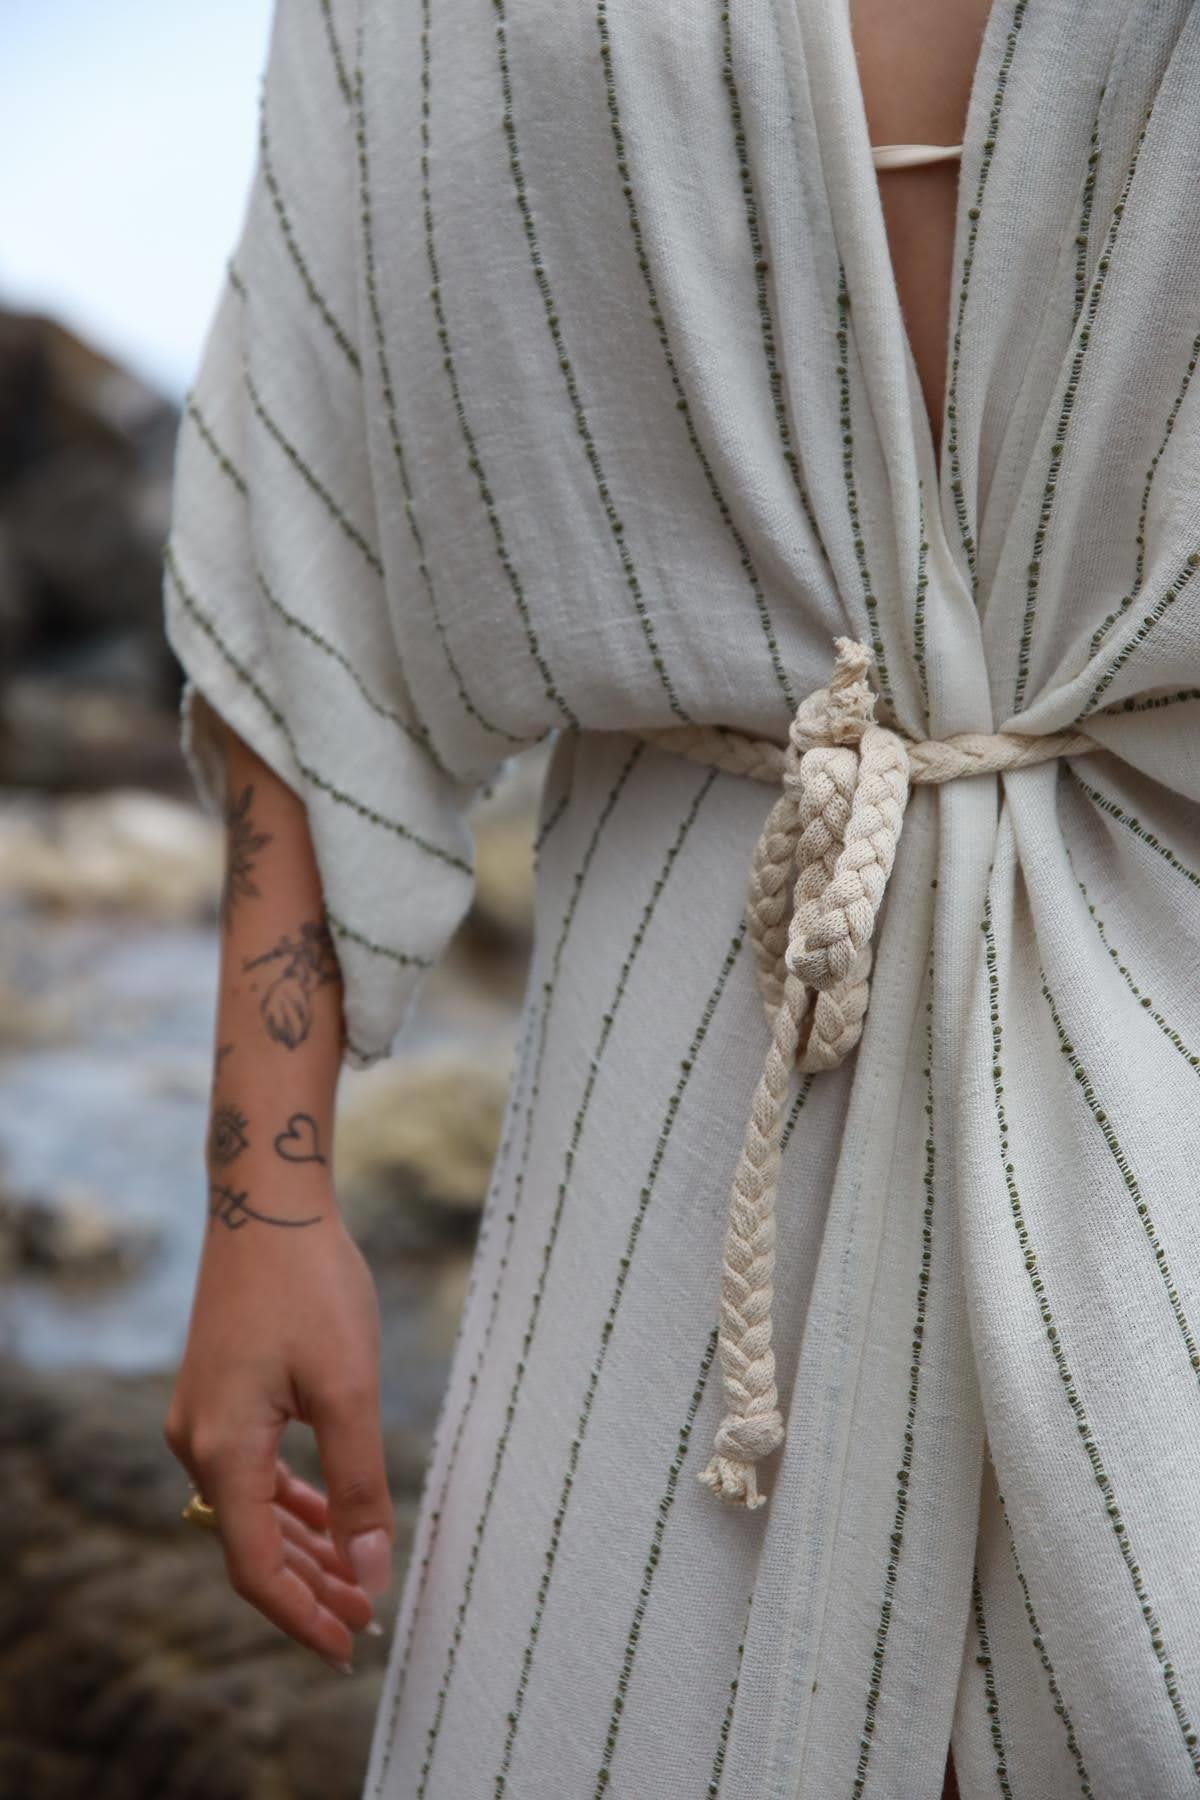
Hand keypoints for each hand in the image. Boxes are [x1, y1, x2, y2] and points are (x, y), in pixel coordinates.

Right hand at [165, 1209, 394, 1669]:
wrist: (268, 1203)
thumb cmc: (311, 1285)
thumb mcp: (349, 1388)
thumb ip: (358, 1484)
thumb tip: (369, 1571)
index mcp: (223, 1450)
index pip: (255, 1566)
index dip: (303, 1615)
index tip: (351, 1643)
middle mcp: (199, 1442)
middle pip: (251, 1544)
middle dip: (310, 1589)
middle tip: (367, 1621)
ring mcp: (204, 1418)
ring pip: (253, 1510)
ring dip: (304, 1548)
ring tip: (355, 1582)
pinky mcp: (220, 1395)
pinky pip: (252, 1472)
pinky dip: (292, 1502)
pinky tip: (329, 1516)